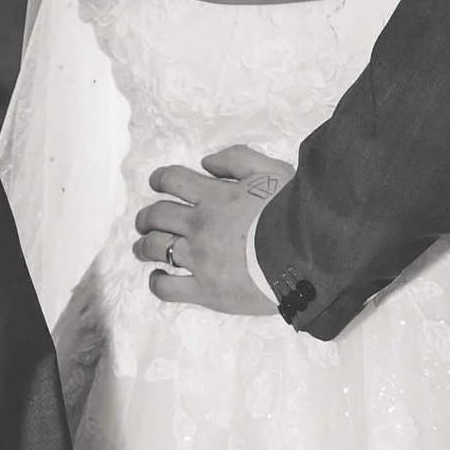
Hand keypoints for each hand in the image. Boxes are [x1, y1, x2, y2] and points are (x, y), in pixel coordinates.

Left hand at [134, 147, 290, 316]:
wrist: (307, 253)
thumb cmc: (294, 211)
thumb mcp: (271, 170)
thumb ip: (237, 159)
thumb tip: (206, 163)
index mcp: (213, 195)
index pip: (172, 180)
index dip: (160, 179)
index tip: (157, 183)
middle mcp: (199, 225)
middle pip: (156, 216)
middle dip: (146, 217)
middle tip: (145, 221)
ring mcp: (199, 259)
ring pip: (155, 248)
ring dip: (143, 246)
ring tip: (142, 248)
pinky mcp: (206, 290)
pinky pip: (168, 287)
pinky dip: (157, 281)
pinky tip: (158, 277)